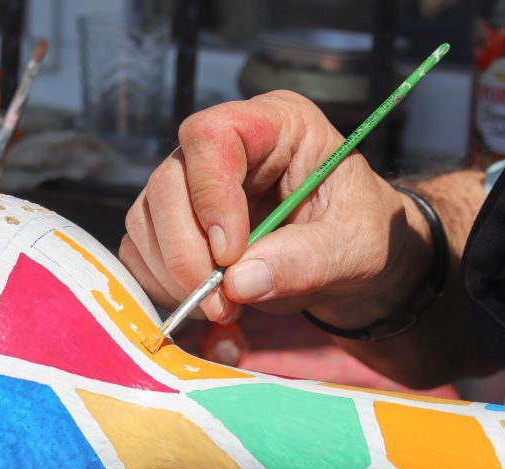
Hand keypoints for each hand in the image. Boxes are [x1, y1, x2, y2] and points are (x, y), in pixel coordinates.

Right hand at [120, 90, 433, 328]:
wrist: (351, 263)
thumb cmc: (362, 237)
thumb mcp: (354, 247)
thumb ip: (305, 261)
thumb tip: (238, 283)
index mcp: (275, 124)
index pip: (213, 135)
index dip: (211, 194)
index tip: (231, 254)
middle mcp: (223, 147)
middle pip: (169, 181)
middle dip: (187, 251)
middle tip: (223, 301)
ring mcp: (191, 185)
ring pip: (147, 219)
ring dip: (175, 275)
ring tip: (225, 308)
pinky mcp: (173, 226)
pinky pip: (142, 253)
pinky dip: (165, 288)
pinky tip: (206, 307)